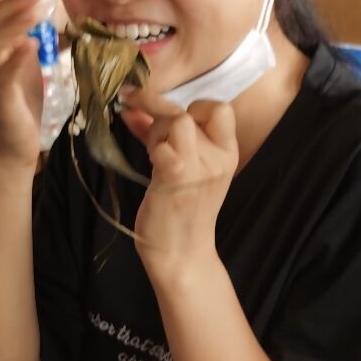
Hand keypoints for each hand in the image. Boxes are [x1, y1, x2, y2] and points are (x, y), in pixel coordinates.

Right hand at [0, 0, 52, 164]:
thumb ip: (19, 34)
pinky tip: (32, 45)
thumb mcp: (20, 58)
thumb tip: (28, 4)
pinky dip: (16, 59)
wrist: (13, 141)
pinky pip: (3, 76)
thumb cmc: (18, 98)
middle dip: (10, 2)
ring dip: (14, 23)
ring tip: (38, 10)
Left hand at [120, 89, 238, 284]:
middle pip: (191, 111)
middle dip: (160, 110)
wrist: (180, 254)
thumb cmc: (177, 212)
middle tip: (137, 114)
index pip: (220, 109)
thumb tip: (133, 108)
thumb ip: (158, 135)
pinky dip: (151, 147)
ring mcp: (200, 167)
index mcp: (227, 153)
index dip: (193, 105)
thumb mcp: (178, 167)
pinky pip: (162, 144)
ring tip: (153, 154)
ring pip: (176, 120)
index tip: (170, 115)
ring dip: (157, 130)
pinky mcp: (177, 175)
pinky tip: (150, 163)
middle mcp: (218, 158)